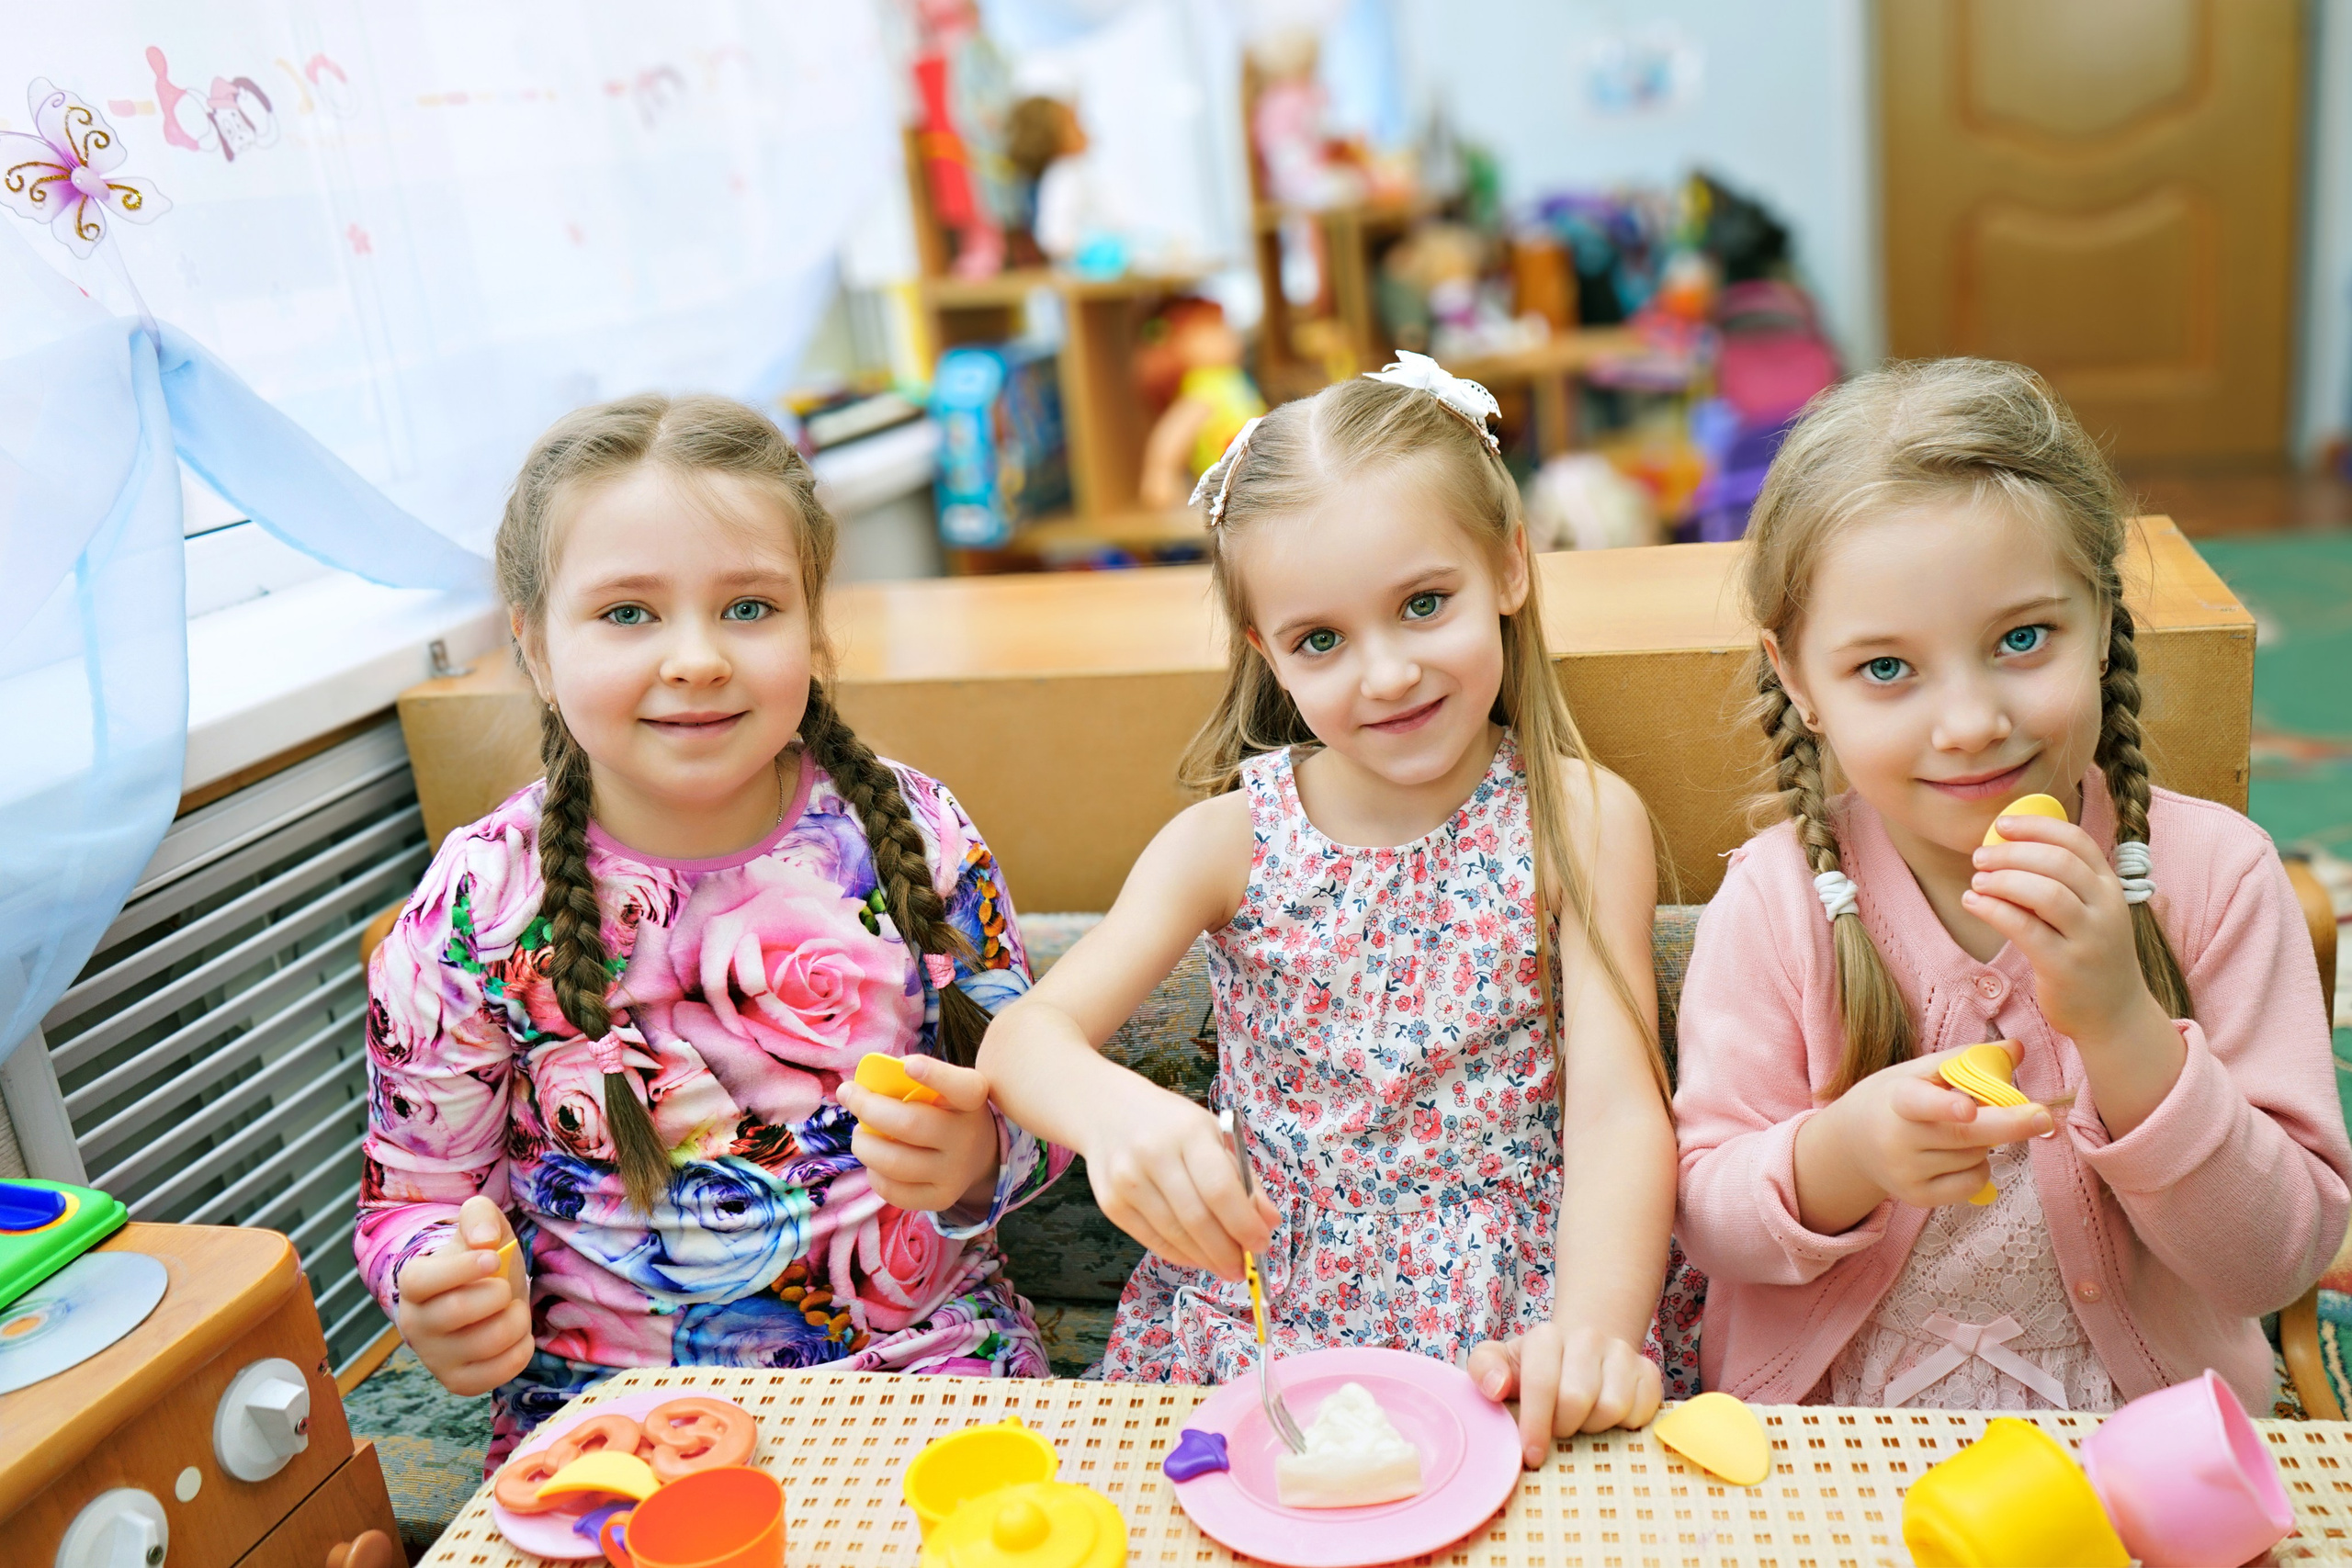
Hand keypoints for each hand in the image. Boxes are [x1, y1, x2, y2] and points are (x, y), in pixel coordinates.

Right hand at [394, 1195, 532, 1396]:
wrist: (482, 1296)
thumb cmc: (480, 1258)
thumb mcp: (480, 1224)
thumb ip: (480, 1215)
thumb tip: (485, 1240)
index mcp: (413, 1283)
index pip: (423, 1281)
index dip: (462, 1269)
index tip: (493, 1259)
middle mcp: (416, 1324)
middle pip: (458, 1311)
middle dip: (498, 1294)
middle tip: (505, 1287)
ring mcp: (435, 1358)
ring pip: (486, 1343)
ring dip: (516, 1320)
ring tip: (512, 1309)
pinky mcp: (458, 1382)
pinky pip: (498, 1373)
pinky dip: (521, 1350)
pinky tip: (516, 1335)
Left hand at [841, 1056, 1001, 1213]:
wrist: (977, 1155)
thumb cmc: (946, 1110)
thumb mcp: (943, 1089)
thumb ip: (911, 1082)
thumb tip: (860, 1089)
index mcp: (971, 1100)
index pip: (961, 1087)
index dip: (935, 1075)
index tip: (908, 1066)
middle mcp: (967, 1137)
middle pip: (910, 1125)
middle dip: (868, 1108)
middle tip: (848, 1095)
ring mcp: (955, 1173)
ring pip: (894, 1162)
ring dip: (864, 1145)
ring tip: (861, 1134)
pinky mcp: (940, 1199)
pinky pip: (892, 1190)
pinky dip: (873, 1173)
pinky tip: (875, 1161)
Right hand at [1081, 1078, 1277, 1280]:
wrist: (1106, 1111)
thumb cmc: (1170, 1124)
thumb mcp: (1212, 1134)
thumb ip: (1242, 1178)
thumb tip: (1268, 1222)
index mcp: (1188, 1132)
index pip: (1219, 1189)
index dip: (1243, 1224)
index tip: (1261, 1244)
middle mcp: (1154, 1155)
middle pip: (1196, 1219)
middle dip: (1226, 1251)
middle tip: (1244, 1269)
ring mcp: (1128, 1181)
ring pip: (1174, 1235)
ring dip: (1205, 1258)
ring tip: (1225, 1267)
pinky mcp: (1111, 1203)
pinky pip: (1152, 1240)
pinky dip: (1180, 1255)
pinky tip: (1197, 1258)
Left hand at [1466, 1322, 1662, 1467]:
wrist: (1583, 1347)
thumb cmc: (1536, 1365)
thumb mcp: (1500, 1362)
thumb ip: (1484, 1369)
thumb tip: (1496, 1388)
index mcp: (1546, 1336)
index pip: (1541, 1382)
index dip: (1536, 1424)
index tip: (1532, 1454)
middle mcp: (1587, 1337)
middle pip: (1578, 1400)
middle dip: (1563, 1426)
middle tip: (1558, 1429)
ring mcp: (1621, 1352)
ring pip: (1612, 1407)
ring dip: (1593, 1427)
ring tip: (1581, 1420)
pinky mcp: (1649, 1371)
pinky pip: (1641, 1412)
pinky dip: (1624, 1425)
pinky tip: (1608, 1417)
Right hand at [1800, 1042, 2052, 1222]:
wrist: (1853, 1142)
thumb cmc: (1896, 1098)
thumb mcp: (1919, 1071)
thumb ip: (1968, 1060)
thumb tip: (2017, 1048)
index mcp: (1897, 1099)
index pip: (1921, 1103)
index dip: (1945, 1106)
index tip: (1969, 1108)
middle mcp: (1897, 1139)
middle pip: (1965, 1135)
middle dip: (2009, 1125)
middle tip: (2043, 1116)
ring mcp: (1906, 1172)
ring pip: (1975, 1157)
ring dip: (1986, 1142)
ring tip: (1961, 1131)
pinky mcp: (1917, 1197)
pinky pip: (1973, 1183)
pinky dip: (1980, 1168)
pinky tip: (1960, 1156)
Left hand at [1964, 812, 2168, 1044]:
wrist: (2116, 1014)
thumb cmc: (2091, 955)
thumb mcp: (2090, 912)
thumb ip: (2063, 883)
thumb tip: (2007, 849)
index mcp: (2111, 887)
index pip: (2076, 841)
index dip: (2036, 826)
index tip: (2002, 825)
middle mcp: (2106, 909)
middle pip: (2058, 862)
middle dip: (2012, 853)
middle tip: (1980, 856)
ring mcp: (2089, 938)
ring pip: (2044, 892)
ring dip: (2003, 880)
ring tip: (1977, 881)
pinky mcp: (2064, 966)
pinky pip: (2024, 928)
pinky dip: (1993, 910)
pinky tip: (1973, 903)